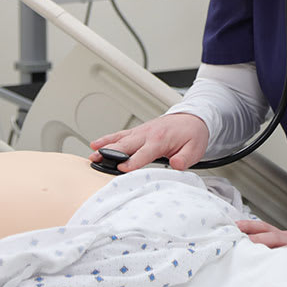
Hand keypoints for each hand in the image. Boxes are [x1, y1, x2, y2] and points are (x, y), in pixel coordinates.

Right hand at [89, 113, 209, 171]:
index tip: (121, 169)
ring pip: (119, 139)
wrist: (192, 117)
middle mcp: (147, 134)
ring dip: (104, 146)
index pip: (143, 153)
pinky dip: (106, 139)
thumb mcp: (195, 148)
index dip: (132, 162)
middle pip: (125, 145)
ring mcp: (140, 131)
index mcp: (160, 140)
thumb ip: (185, 158)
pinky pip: (119, 135)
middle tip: (97, 162)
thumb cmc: (192, 134)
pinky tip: (95, 144)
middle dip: (110, 154)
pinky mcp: (137, 131)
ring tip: (92, 155)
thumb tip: (176, 165)